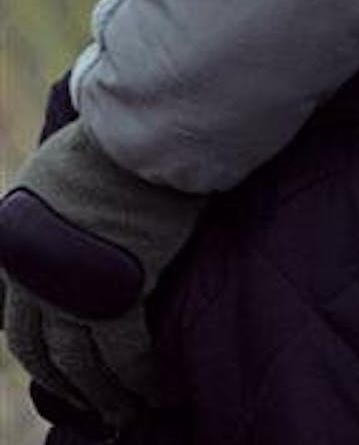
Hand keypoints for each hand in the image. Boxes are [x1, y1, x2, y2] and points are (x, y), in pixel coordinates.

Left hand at [0, 121, 204, 424]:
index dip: (37, 350)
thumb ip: (54, 210)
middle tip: (93, 403)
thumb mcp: (53, 176)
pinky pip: (124, 353)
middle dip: (68, 382)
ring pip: (81, 363)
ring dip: (105, 393)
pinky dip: (139, 378)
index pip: (10, 318)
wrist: (139, 137)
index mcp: (12, 246)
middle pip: (41, 349)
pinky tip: (155, 390)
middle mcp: (31, 277)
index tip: (60, 368)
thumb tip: (70, 216)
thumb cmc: (110, 142)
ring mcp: (71, 290)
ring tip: (128, 410)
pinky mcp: (116, 295)